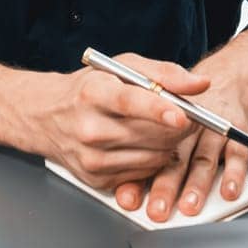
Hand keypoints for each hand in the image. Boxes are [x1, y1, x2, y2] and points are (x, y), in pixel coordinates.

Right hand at [27, 55, 204, 192]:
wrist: (47, 116)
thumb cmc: (89, 89)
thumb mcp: (122, 67)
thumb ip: (164, 73)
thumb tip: (200, 84)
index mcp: (94, 93)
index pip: (129, 102)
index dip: (159, 110)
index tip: (182, 115)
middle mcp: (89, 127)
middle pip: (148, 134)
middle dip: (179, 126)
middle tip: (186, 115)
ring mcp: (92, 158)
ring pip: (152, 157)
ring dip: (169, 144)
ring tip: (163, 128)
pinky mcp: (97, 180)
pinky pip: (144, 173)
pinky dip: (154, 159)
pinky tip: (145, 144)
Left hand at [130, 81, 247, 221]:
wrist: (226, 77)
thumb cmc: (185, 100)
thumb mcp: (155, 98)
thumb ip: (135, 134)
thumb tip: (117, 177)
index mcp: (161, 119)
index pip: (144, 146)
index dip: (135, 175)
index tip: (128, 198)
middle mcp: (186, 126)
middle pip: (173, 158)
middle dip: (165, 187)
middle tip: (157, 209)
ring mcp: (212, 128)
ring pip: (203, 159)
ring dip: (197, 184)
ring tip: (190, 205)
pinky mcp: (236, 130)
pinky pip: (237, 153)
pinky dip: (234, 173)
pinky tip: (228, 191)